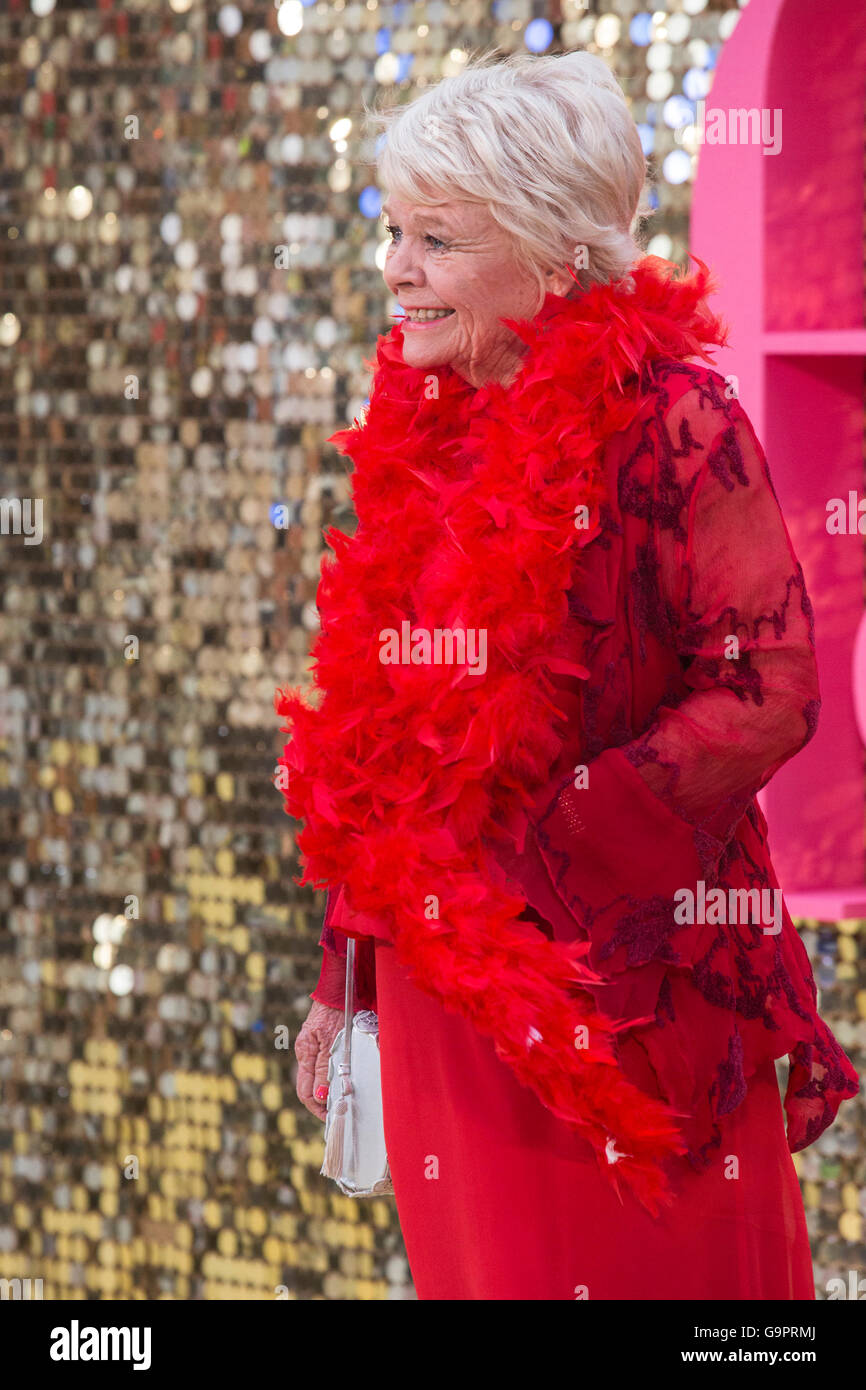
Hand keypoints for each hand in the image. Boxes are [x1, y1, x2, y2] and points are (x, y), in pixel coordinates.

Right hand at [295, 1000, 343, 1120]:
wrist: (338, 990)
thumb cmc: (338, 1013)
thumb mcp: (333, 1044)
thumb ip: (324, 1070)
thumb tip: (319, 1097)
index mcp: (305, 1053)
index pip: (305, 1092)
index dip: (316, 1108)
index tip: (331, 1117)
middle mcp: (304, 1052)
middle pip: (307, 1088)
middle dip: (320, 1103)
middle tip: (338, 1112)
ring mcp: (310, 1047)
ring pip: (314, 1078)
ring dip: (325, 1091)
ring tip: (341, 1100)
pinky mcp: (318, 1042)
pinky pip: (319, 1067)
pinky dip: (327, 1078)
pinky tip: (339, 1081)